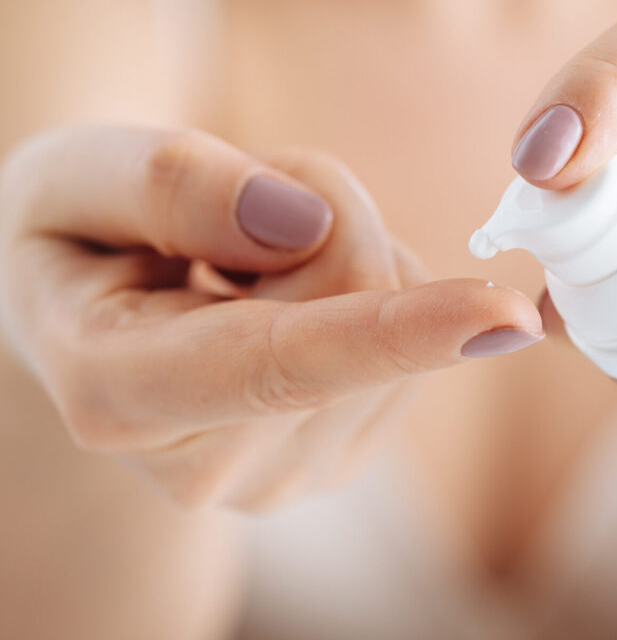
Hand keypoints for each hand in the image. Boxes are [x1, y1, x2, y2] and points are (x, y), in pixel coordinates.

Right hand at [0, 126, 542, 509]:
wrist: (89, 310)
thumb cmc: (75, 235)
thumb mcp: (74, 177)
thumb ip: (169, 184)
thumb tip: (302, 225)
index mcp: (120, 394)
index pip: (278, 362)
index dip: (396, 331)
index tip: (507, 316)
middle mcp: (207, 464)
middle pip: (360, 298)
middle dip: (324, 215)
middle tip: (235, 212)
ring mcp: (282, 474)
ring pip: (398, 312)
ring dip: (343, 252)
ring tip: (243, 267)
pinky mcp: (339, 456)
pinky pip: (414, 343)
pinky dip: (369, 296)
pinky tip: (284, 302)